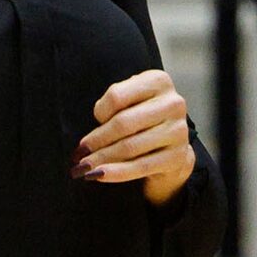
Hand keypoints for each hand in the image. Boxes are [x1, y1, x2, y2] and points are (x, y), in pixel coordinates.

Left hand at [79, 69, 197, 205]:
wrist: (171, 143)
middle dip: (96, 140)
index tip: (94, 121)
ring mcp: (178, 131)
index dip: (100, 112)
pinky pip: (141, 166)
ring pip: (130, 147)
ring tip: (84, 166)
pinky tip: (100, 175)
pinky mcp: (177, 156)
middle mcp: (173, 103)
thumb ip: (112, 107)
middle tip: (79, 153)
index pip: (117, 96)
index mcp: (158, 81)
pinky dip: (117, 172)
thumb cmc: (143, 118)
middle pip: (123, 123)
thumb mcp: (130, 101)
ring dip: (102, 158)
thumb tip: (88, 141)